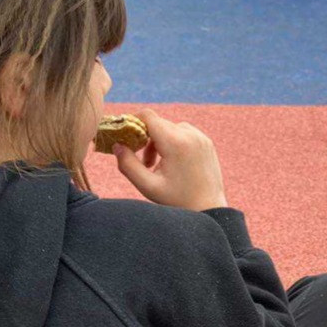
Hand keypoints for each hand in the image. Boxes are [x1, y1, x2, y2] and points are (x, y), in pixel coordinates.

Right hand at [114, 109, 228, 211]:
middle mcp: (189, 134)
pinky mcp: (206, 142)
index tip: (128, 139)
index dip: (133, 123)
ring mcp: (201, 137)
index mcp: (175, 143)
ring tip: (160, 165)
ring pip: (170, 128)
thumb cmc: (178, 201)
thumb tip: (117, 145)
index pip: (148, 116)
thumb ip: (128, 164)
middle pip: (158, 123)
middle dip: (146, 139)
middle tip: (146, 164)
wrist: (210, 209)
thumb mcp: (148, 186)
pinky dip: (174, 142)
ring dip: (160, 141)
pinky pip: (184, 133)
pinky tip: (174, 163)